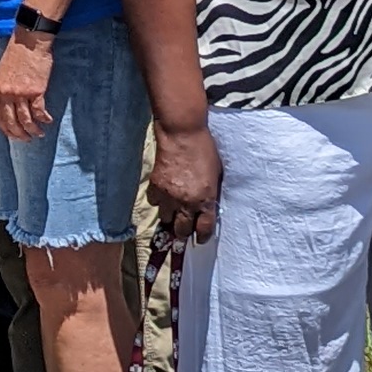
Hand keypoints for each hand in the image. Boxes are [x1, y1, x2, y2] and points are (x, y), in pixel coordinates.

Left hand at [0, 32, 54, 147]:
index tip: (12, 136)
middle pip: (11, 123)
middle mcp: (6, 94)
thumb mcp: (2, 72)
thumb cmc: (17, 53)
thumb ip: (3, 89)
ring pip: (25, 120)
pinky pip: (39, 112)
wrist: (30, 40)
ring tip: (39, 134)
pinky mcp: (35, 91)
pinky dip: (44, 119)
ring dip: (33, 130)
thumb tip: (8, 104)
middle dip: (19, 135)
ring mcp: (20, 94)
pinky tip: (47, 121)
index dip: (6, 130)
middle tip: (26, 140)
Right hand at [147, 113, 223, 242]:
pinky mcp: (155, 186)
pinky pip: (154, 202)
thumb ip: (211, 193)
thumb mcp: (217, 174)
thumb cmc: (205, 150)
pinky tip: (164, 194)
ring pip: (166, 219)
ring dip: (171, 216)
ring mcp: (169, 195)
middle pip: (182, 230)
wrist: (182, 133)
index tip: (201, 238)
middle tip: (185, 230)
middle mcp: (186, 202)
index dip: (203, 236)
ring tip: (174, 210)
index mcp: (206, 199)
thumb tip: (208, 206)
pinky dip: (159, 201)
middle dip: (184, 233)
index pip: (204, 229)